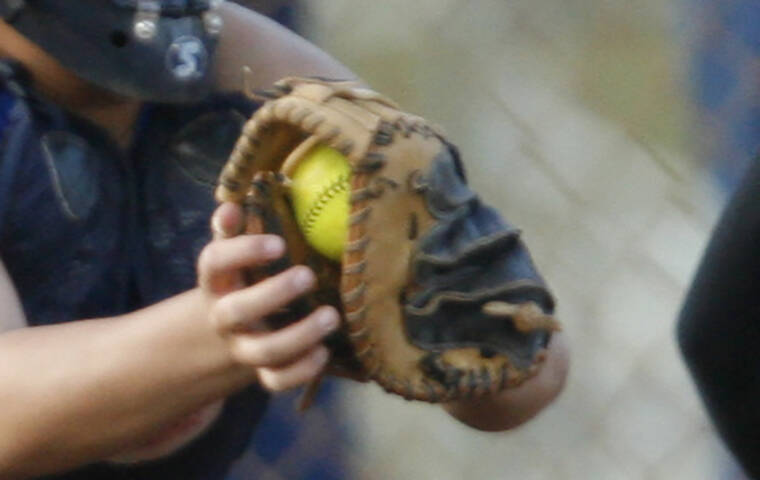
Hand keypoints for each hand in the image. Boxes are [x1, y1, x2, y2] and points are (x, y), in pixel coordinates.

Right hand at [197, 202, 339, 391]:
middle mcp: (224, 316)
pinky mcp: (263, 371)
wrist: (229, 332)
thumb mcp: (235, 256)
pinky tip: (324, 352)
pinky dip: (301, 370)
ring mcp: (243, 347)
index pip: (215, 262)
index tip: (279, 243)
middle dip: (273, 295)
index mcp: (216, 280)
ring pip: (264, 351)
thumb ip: (234, 231)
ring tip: (332, 315)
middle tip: (307, 275)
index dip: (242, 252)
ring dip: (299, 336)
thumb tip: (234, 203)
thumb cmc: (243, 280)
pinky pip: (277, 382)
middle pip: (237, 311)